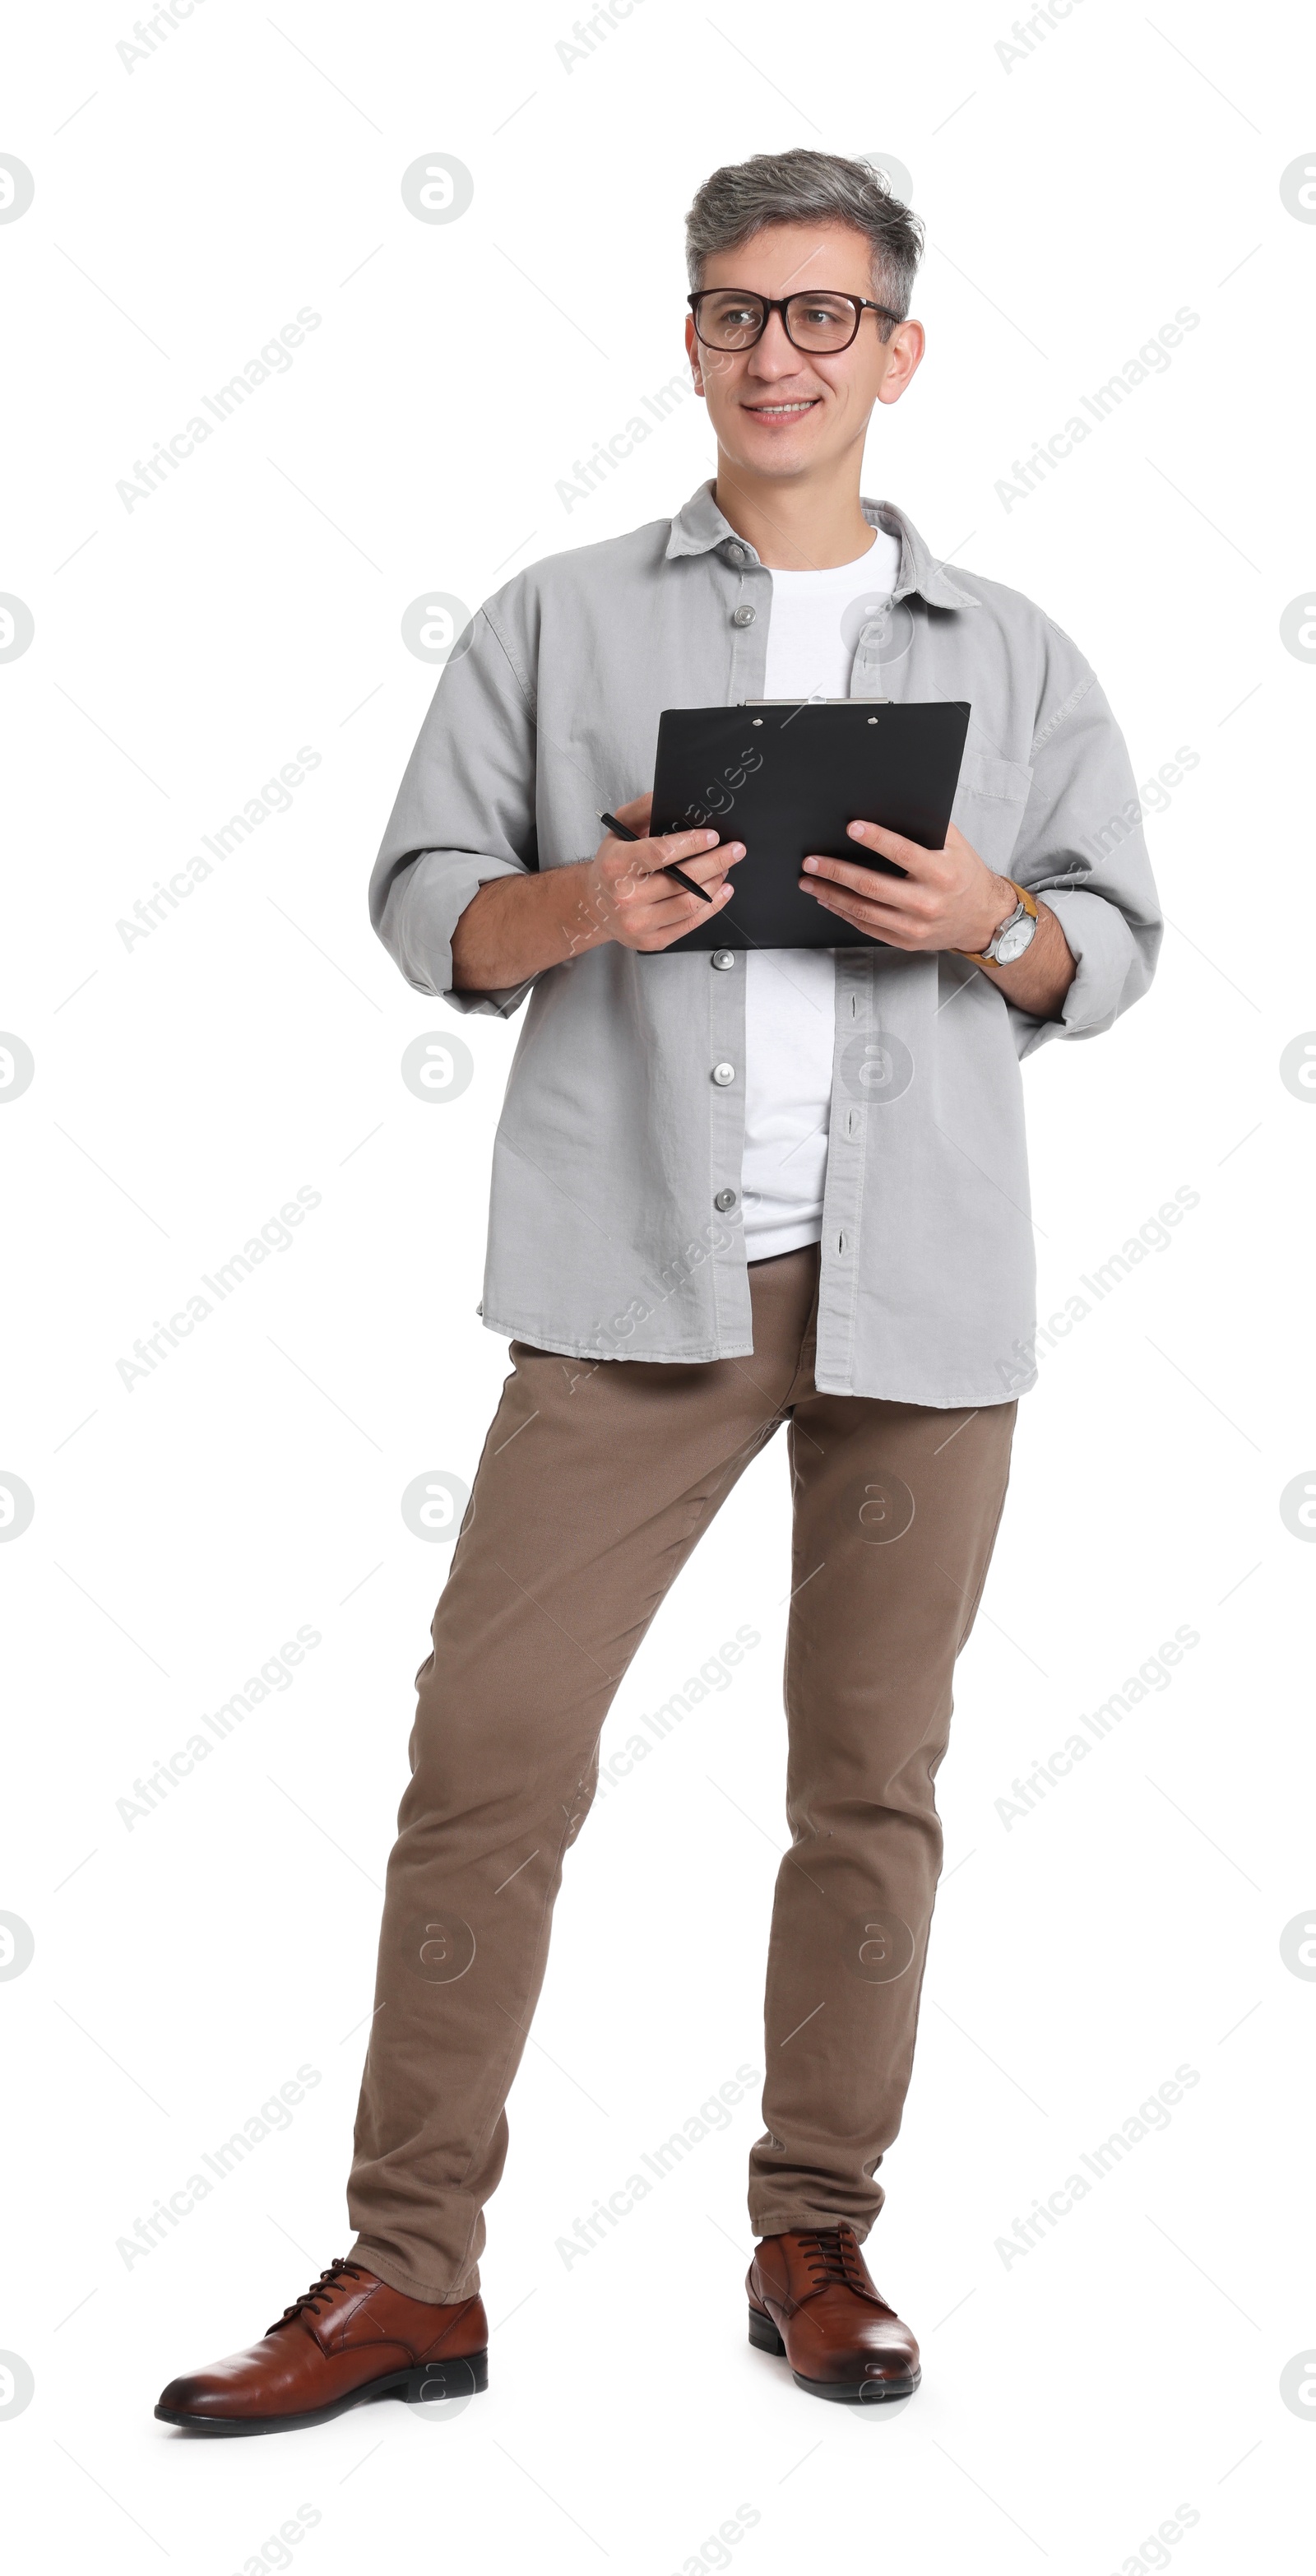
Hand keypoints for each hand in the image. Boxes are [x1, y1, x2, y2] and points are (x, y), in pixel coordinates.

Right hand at [581, 793, 743, 953]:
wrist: (596, 906)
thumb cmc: (613, 865)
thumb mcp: (619, 830)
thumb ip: (642, 809)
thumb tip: (667, 796)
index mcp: (616, 866)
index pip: (660, 853)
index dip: (691, 844)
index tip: (713, 836)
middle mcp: (625, 897)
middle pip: (682, 880)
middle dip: (715, 861)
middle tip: (735, 849)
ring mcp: (638, 923)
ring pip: (690, 903)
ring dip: (715, 882)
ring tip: (726, 867)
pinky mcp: (652, 941)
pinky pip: (690, 924)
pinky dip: (713, 906)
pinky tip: (722, 890)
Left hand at [798, 819, 1015, 954]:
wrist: (981, 918)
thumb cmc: (964, 875)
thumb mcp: (956, 846)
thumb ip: (928, 828)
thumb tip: (893, 807)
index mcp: (941, 873)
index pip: (903, 853)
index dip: (876, 839)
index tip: (852, 827)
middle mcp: (927, 902)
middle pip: (872, 886)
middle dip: (836, 872)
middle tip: (811, 861)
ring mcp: (915, 926)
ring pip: (864, 910)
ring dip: (831, 895)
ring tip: (809, 881)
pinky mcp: (906, 941)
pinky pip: (867, 927)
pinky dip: (843, 912)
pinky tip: (828, 900)